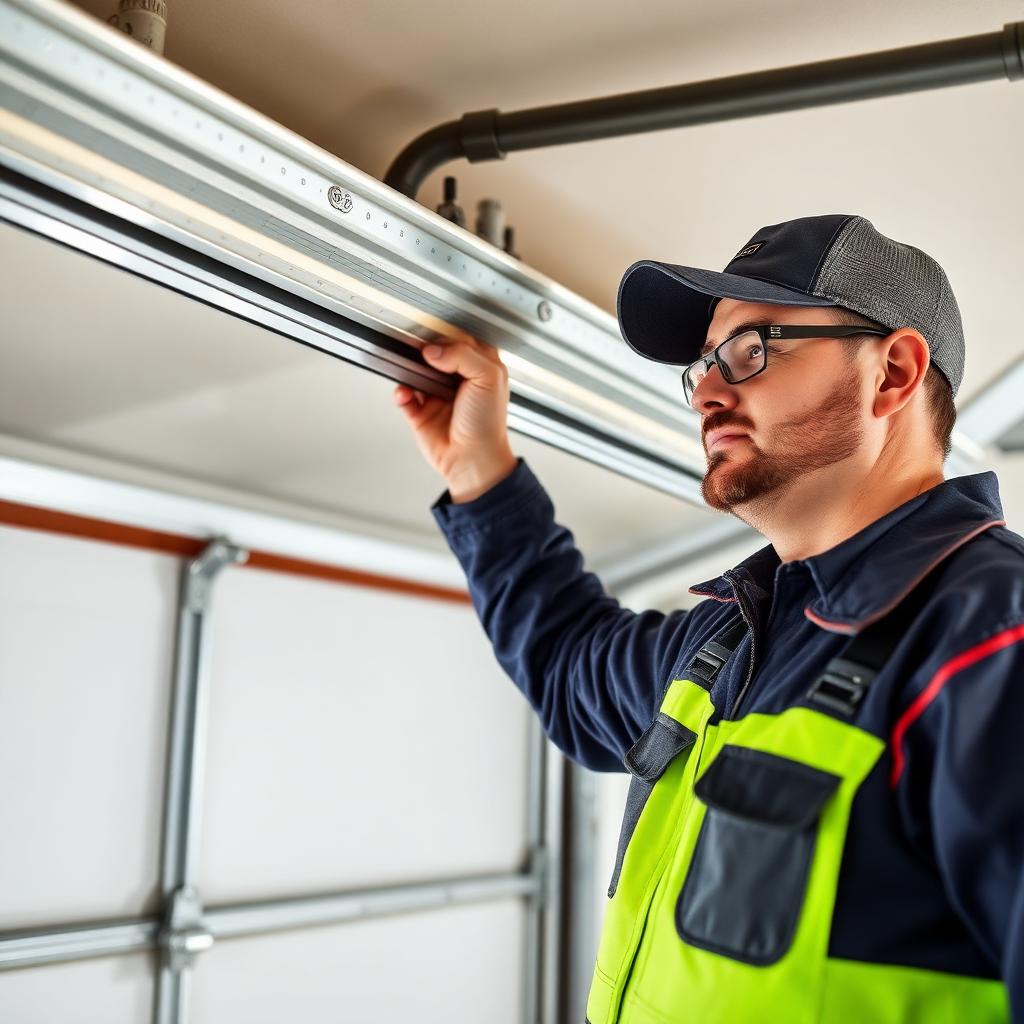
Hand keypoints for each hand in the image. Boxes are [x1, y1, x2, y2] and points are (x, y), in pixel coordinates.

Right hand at [394, 337, 517, 501]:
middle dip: (423, 351)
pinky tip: (405, 392)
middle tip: (418, 351)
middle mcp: (457, 378)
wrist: (473, 460)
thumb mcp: (488, 378)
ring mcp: (437, 394)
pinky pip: (403, 395)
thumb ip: (463, 355)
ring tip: (410, 370)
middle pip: (434, 353)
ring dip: (409, 369)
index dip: (448, 337)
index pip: (460, 339)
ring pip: (416, 371)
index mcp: (479, 367)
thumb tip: (433, 350)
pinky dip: (400, 392)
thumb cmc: (488, 424)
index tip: (437, 338)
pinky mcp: (420, 411)